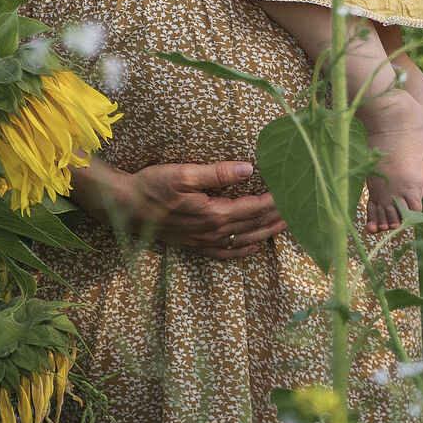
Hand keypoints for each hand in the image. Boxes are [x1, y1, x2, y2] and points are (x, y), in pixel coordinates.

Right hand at [72, 160, 284, 259]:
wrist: (124, 207)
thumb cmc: (151, 186)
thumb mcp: (183, 173)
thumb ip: (217, 173)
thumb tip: (247, 169)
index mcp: (213, 213)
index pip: (253, 208)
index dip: (274, 201)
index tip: (291, 192)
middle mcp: (212, 232)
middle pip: (253, 226)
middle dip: (276, 218)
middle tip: (298, 210)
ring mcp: (203, 241)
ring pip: (243, 241)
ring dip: (265, 233)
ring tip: (284, 226)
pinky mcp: (193, 245)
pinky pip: (225, 253)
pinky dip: (242, 251)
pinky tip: (252, 247)